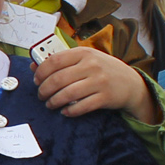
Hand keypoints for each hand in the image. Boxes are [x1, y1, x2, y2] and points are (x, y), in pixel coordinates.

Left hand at [34, 45, 158, 122]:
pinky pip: (82, 107)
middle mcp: (91, 65)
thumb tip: (33, 65)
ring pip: (68, 94)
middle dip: (44, 90)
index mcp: (84, 53)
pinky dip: (70, 111)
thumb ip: (62, 61)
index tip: (36, 80)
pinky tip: (65, 112)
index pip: (54, 60)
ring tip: (50, 104)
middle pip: (58, 79)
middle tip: (41, 95)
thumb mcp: (85, 59)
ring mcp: (99, 81)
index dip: (41, 72)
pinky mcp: (106, 97)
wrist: (131, 83)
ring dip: (54, 101)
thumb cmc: (103, 70)